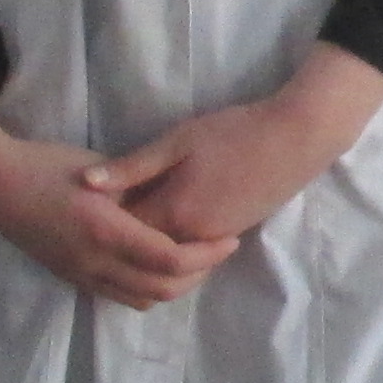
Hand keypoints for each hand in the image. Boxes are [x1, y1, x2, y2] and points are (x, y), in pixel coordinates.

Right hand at [0, 82, 239, 312]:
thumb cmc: (48, 165)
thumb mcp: (100, 171)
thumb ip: (137, 189)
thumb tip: (175, 200)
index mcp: (106, 230)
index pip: (171, 259)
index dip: (207, 254)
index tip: (230, 239)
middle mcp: (95, 262)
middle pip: (163, 289)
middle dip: (199, 275)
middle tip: (218, 251)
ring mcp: (81, 274)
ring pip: (142, 299)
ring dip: (175, 286)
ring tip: (195, 259)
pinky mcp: (72, 277)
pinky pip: (120, 296)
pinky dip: (148, 288)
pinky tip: (159, 264)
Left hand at [113, 46, 382, 249]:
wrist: (297, 138)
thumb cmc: (235, 132)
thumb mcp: (179, 140)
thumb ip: (133, 166)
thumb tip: (84, 184)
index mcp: (173, 211)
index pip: (123, 232)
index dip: (103, 220)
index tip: (87, 203)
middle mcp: (191, 235)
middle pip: (144, 248)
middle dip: (123, 235)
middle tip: (104, 213)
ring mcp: (214, 239)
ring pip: (169, 250)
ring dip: (149, 238)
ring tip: (133, 213)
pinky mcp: (233, 233)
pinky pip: (191, 246)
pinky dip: (174, 236)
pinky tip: (169, 212)